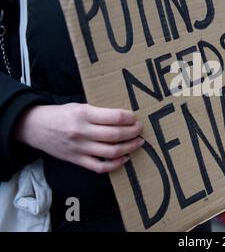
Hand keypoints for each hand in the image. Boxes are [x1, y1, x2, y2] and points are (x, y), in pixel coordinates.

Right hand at [14, 103, 143, 172]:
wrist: (35, 127)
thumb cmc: (62, 114)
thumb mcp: (80, 106)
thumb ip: (99, 113)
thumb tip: (125, 118)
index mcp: (83, 114)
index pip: (114, 117)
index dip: (129, 118)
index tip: (135, 118)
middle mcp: (82, 132)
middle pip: (115, 135)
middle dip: (133, 132)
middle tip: (140, 129)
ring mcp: (80, 148)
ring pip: (111, 152)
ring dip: (129, 148)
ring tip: (138, 143)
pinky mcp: (76, 160)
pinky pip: (100, 167)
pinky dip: (115, 164)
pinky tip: (124, 158)